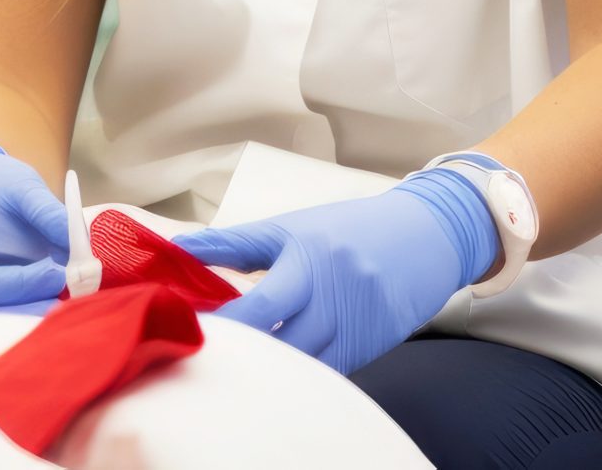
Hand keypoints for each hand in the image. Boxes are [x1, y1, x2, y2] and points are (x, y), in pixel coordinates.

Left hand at [172, 171, 497, 373]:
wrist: (424, 235)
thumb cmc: (346, 229)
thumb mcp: (291, 227)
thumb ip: (234, 244)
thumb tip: (177, 249)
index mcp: (307, 256)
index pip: (260, 299)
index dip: (225, 321)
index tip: (189, 329)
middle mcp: (333, 290)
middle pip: (279, 337)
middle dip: (241, 349)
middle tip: (202, 356)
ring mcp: (355, 322)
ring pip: (301, 362)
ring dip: (266, 366)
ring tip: (231, 367)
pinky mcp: (370, 346)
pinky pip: (326, 372)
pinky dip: (298, 374)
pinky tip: (273, 374)